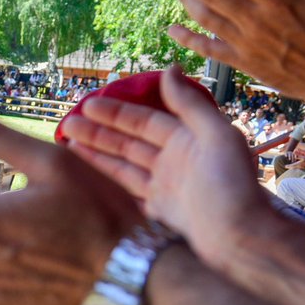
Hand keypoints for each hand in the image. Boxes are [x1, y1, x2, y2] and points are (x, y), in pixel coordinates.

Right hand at [62, 66, 273, 268]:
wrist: (238, 238)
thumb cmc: (231, 186)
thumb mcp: (216, 136)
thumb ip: (190, 104)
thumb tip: (170, 67)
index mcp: (188, 139)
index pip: (145, 121)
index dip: (117, 113)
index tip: (88, 105)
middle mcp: (174, 160)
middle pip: (129, 142)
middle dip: (98, 133)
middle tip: (67, 124)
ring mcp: (164, 186)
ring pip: (122, 165)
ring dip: (96, 154)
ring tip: (66, 144)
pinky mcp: (156, 211)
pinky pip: (125, 190)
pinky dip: (105, 181)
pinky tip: (85, 175)